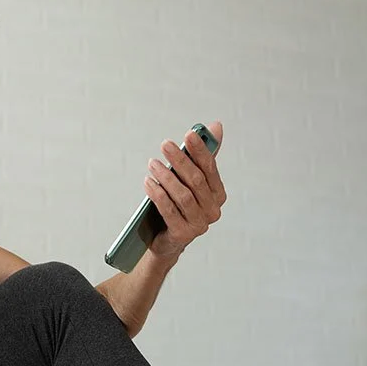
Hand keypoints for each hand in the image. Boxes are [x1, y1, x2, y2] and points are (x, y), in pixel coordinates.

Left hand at [144, 121, 226, 260]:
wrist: (165, 240)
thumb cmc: (177, 206)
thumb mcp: (189, 181)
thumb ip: (201, 156)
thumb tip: (216, 126)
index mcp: (218, 194)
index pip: (210, 168)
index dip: (199, 151)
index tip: (188, 134)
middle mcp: (213, 210)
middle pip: (196, 180)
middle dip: (180, 160)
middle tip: (165, 145)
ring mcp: (199, 224)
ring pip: (183, 195)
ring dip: (166, 176)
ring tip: (152, 163)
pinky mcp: (183, 234)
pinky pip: (169, 210)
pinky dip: (158, 194)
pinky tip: (148, 182)